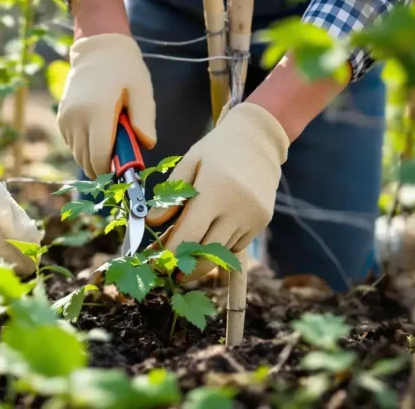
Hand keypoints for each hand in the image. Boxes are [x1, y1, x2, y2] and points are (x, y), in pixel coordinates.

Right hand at [56, 33, 156, 178]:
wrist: (98, 49)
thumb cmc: (125, 70)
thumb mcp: (142, 91)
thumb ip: (144, 119)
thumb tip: (147, 145)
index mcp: (97, 112)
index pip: (99, 157)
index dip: (111, 172)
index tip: (124, 174)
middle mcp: (76, 118)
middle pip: (87, 161)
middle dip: (103, 169)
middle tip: (121, 162)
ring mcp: (66, 119)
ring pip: (79, 155)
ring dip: (94, 158)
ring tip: (112, 144)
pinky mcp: (61, 118)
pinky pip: (73, 145)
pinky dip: (85, 147)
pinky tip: (99, 134)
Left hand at [146, 103, 290, 281]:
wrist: (258, 139)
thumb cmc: (216, 149)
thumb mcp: (188, 164)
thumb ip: (170, 195)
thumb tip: (152, 223)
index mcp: (213, 190)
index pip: (189, 235)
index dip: (172, 255)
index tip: (159, 265)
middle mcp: (236, 207)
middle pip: (208, 253)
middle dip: (188, 269)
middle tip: (172, 275)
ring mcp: (252, 216)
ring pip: (222, 251)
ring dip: (203, 258)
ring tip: (185, 257)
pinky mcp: (262, 220)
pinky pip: (237, 244)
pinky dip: (221, 245)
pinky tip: (210, 236)